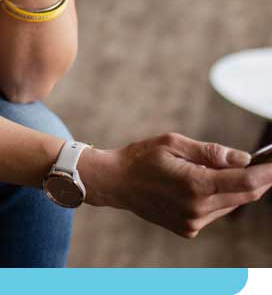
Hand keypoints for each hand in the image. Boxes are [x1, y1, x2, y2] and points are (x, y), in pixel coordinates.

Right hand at [80, 133, 271, 237]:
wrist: (114, 183)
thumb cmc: (141, 157)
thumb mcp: (173, 142)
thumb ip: (211, 152)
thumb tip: (244, 158)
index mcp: (195, 185)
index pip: (246, 182)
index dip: (268, 172)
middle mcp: (197, 208)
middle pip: (244, 196)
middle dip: (260, 179)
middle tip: (268, 163)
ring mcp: (193, 222)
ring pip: (231, 204)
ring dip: (237, 188)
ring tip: (234, 169)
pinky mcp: (188, 229)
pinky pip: (216, 212)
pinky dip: (220, 197)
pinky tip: (206, 184)